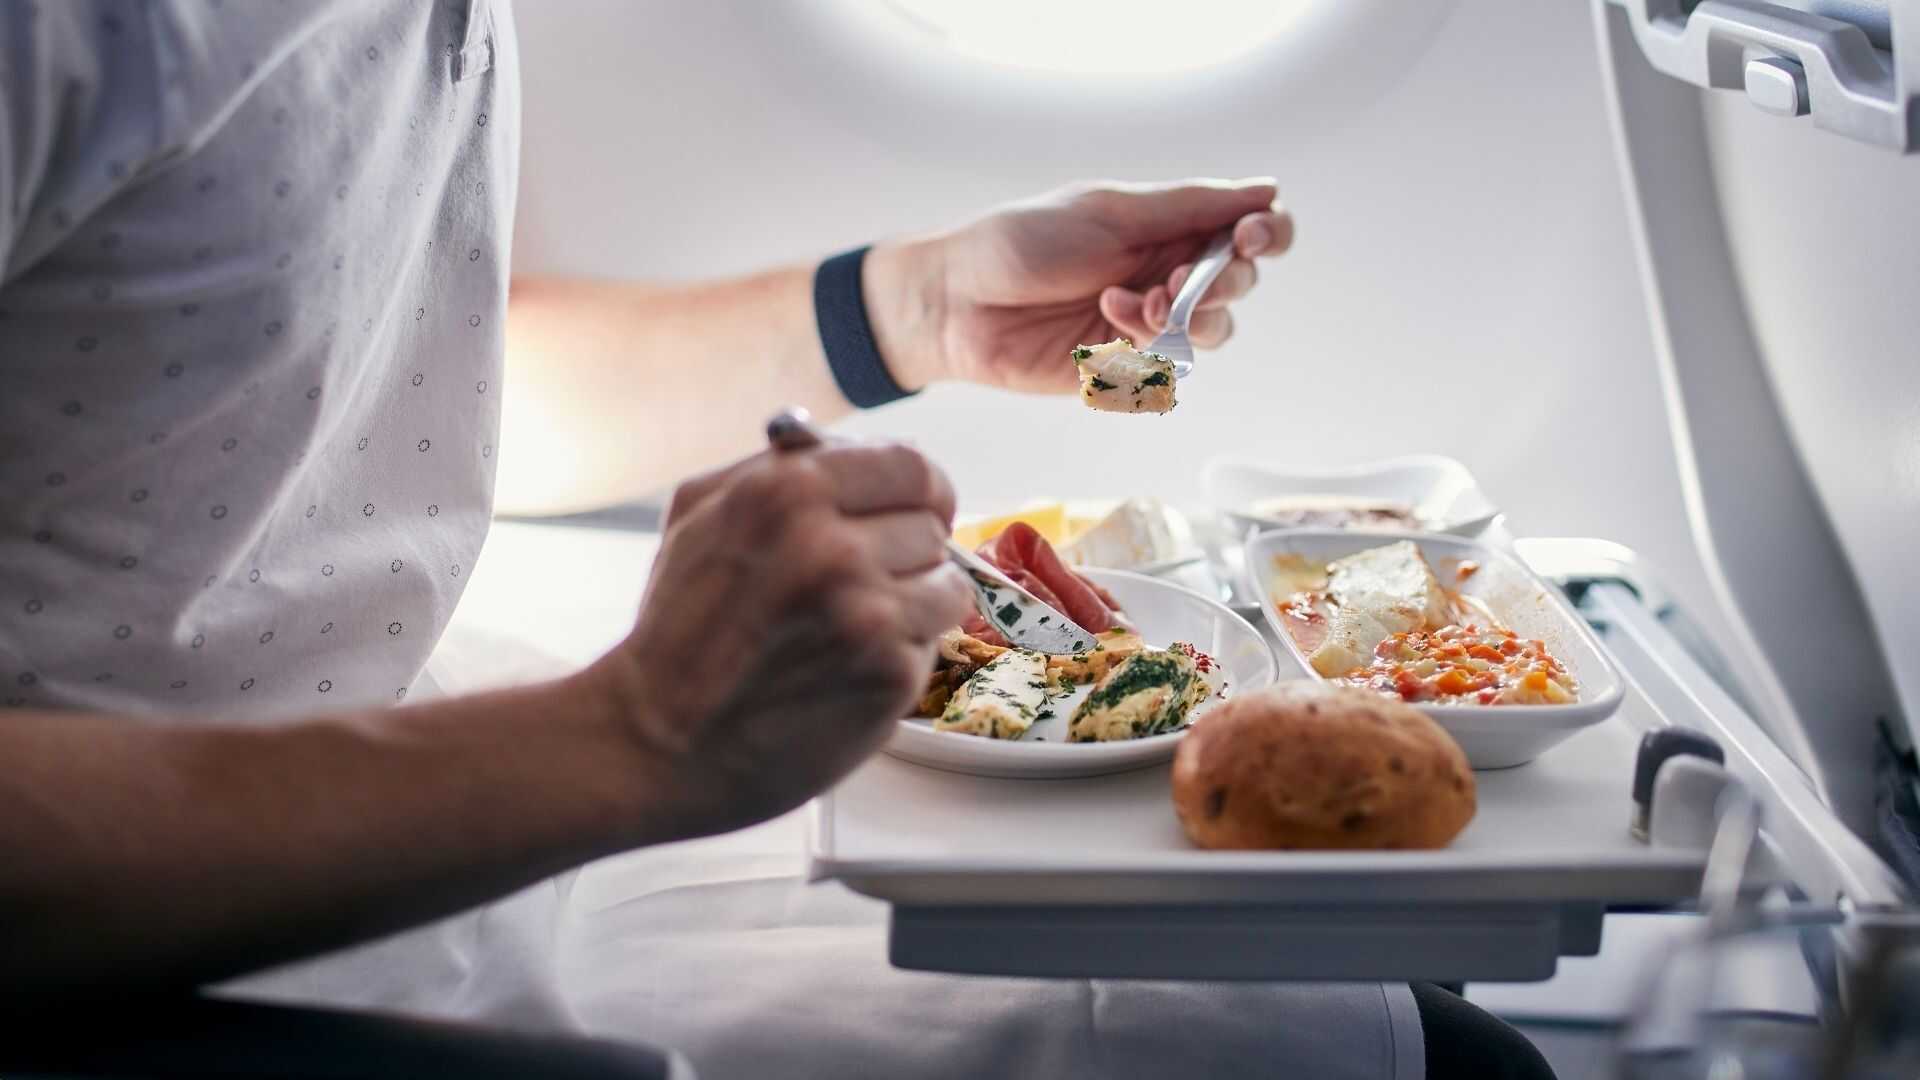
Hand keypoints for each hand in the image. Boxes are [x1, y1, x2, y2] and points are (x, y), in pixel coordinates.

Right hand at [587, 440, 973, 841]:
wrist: (661, 741)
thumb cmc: (680, 628)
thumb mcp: (699, 513)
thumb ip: (777, 466)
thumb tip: (850, 445)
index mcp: (788, 489)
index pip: (913, 467)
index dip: (920, 491)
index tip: (915, 510)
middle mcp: (831, 545)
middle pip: (932, 527)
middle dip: (904, 553)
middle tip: (858, 584)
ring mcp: (866, 611)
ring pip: (946, 585)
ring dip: (913, 605)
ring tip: (853, 628)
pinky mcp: (889, 672)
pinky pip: (933, 642)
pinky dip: (902, 654)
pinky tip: (849, 666)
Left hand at [869, 178, 1293, 393]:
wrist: (957, 301)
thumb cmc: (1021, 242)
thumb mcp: (1109, 212)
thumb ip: (1188, 207)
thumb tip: (1266, 190)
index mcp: (1169, 225)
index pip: (1249, 229)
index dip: (1268, 234)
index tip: (1253, 236)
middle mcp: (1166, 273)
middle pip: (1239, 284)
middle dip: (1223, 281)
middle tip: (1179, 278)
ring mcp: (1147, 323)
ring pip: (1213, 332)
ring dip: (1187, 316)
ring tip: (1134, 303)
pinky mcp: (1124, 368)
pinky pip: (1169, 367)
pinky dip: (1148, 344)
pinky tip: (1107, 322)